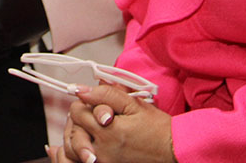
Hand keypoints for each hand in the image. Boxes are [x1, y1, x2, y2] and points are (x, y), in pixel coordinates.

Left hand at [60, 84, 174, 162]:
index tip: (92, 102)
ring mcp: (104, 162)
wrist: (172, 149)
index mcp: (107, 132)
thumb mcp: (133, 104)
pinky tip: (88, 144)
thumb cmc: (156, 128)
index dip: (84, 103)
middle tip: (91, 116)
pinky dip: (82, 150)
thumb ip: (105, 94)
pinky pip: (82, 160)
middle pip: (73, 131)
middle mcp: (102, 150)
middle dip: (79, 120)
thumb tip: (79, 89)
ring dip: (78, 136)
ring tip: (89, 129)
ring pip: (74, 148)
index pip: (76, 112)